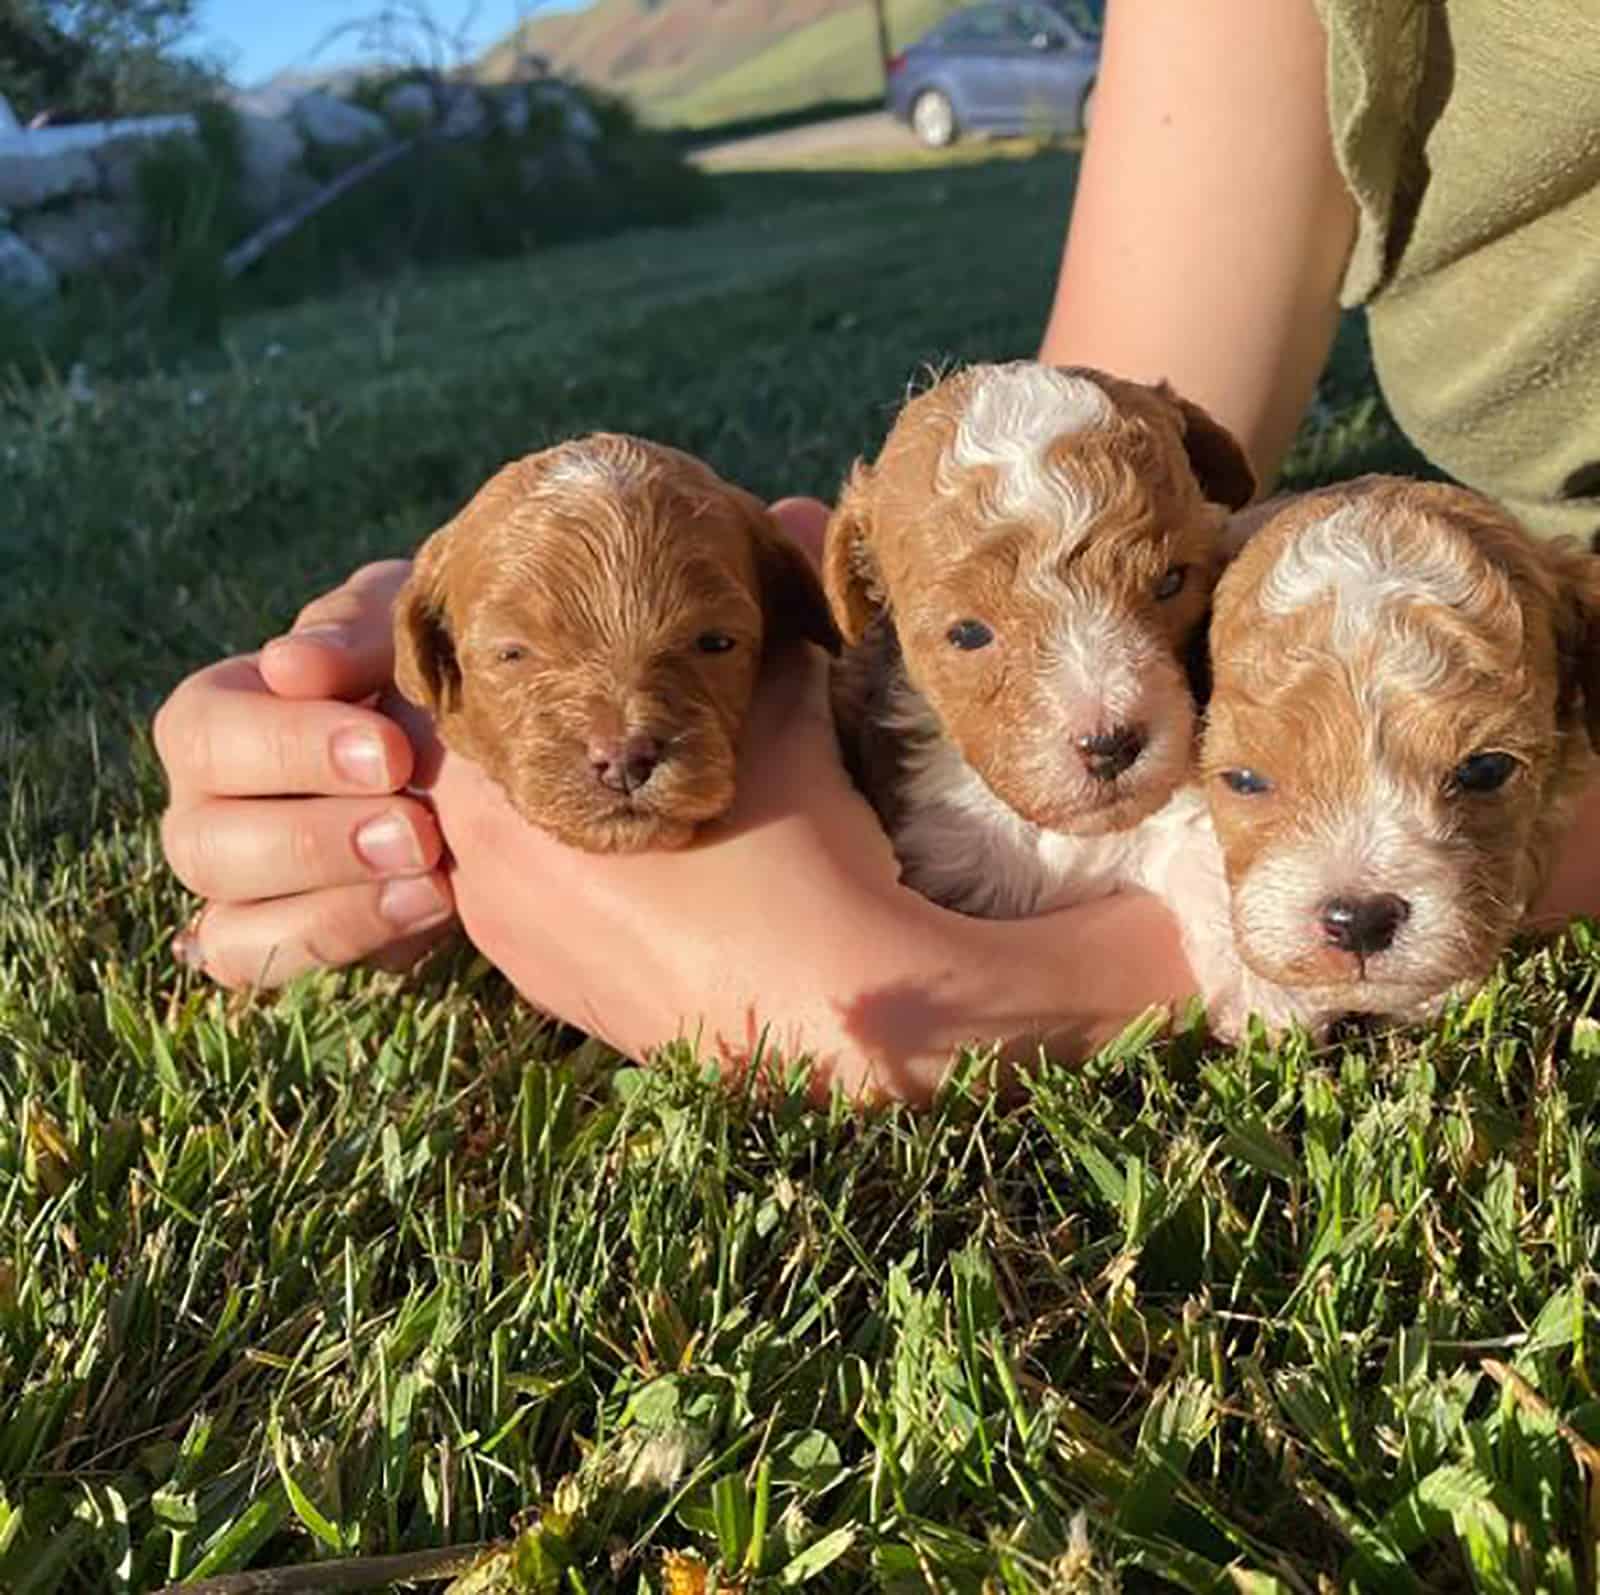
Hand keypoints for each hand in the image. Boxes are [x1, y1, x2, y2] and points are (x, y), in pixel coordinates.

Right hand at [154, 562, 455, 986]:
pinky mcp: (295, 939)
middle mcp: (214, 804)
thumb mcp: (412, 617)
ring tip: (432, 874)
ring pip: (230, 920)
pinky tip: (432, 905)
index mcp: (225, 713)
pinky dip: (344, 939)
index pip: (202, 735)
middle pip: (201, 842)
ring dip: (332, 903)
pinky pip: (270, 965)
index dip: (288, 748)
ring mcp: (247, 885)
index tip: (391, 752)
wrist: (519, 737)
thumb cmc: (441, 657)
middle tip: (416, 829)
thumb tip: (287, 666)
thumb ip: (358, 631)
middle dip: (312, 841)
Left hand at [409, 501, 1201, 1102]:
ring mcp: (510, 943)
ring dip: (549, 812)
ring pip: (507, 846)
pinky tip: (646, 874)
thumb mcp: (780, 711)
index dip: (513, 661)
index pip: (456, 693)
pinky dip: (570, 882)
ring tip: (629, 788)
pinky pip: (537, 913)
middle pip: (477, 771)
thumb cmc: (794, 852)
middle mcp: (476, 869)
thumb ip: (763, 611)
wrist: (831, 1015)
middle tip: (605, 709)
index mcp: (497, 785)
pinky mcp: (550, 996)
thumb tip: (784, 510)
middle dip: (534, 736)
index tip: (565, 646)